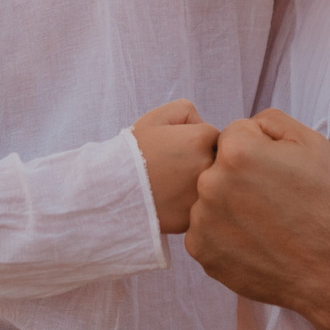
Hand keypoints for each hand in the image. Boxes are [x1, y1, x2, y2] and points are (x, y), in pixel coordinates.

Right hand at [132, 100, 219, 234]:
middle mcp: (210, 166)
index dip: (196, 141)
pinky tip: (170, 201)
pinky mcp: (196, 218)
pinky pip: (203, 209)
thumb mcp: (156, 117)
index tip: (176, 149)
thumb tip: (205, 127)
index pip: (216, 137)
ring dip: (200, 184)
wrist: (110, 190)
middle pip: (219, 162)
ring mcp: (204, 194)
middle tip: (175, 168)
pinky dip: (190, 205)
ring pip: (213, 187)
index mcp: (203, 138)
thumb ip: (188, 111)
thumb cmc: (133, 151)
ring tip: (172, 185)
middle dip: (203, 162)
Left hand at [185, 110, 329, 311]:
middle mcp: (210, 181)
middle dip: (239, 177)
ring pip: (210, 198)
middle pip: (218, 166)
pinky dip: (223, 234)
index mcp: (236, 150)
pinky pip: (205, 229)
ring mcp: (201, 218)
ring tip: (262, 223)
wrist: (326, 269)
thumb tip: (247, 125)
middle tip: (269, 200)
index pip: (234, 135)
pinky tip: (251, 241)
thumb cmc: (322, 204)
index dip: (258, 151)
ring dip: (229, 206)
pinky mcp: (199, 248)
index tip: (274, 172)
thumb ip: (271, 120)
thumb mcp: (312, 144)